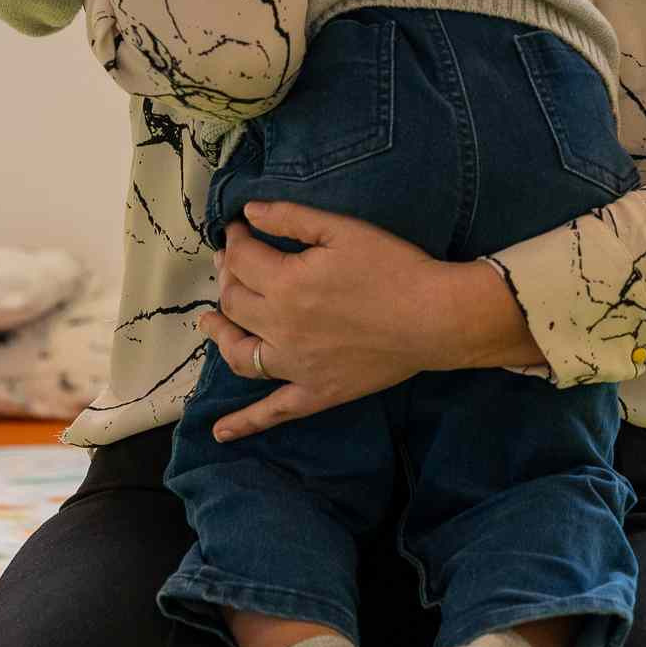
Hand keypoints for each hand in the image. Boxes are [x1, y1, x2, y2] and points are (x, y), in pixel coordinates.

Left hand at [198, 198, 464, 439]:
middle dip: (226, 279)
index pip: (241, 260)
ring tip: (210, 323)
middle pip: (234, 304)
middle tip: (230, 265)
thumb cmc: (393, 267)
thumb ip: (291, 218)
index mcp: (286, 284)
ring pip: (239, 354)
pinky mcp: (315, 392)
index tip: (239, 230)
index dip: (235, 241)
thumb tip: (249, 213)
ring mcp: (295, 366)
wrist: (435, 318)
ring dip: (219, 337)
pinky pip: (274, 411)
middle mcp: (280, 327)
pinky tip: (220, 433)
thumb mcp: (343, 230)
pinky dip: (245, 423)